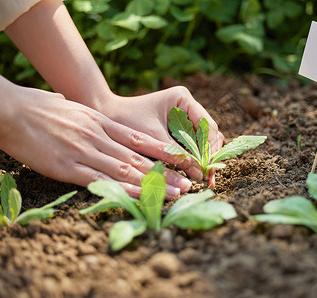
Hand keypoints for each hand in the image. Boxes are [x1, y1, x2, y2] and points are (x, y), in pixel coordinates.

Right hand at [0, 86, 192, 198]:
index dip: (163, 152)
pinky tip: (139, 198)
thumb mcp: (74, 107)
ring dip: (153, 184)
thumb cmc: (39, 107)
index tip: (182, 161)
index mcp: (101, 122)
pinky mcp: (67, 167)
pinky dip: (122, 190)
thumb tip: (99, 119)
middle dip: (166, 173)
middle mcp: (98, 137)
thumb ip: (90, 117)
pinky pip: (100, 181)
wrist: (11, 109)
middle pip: (139, 158)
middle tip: (188, 184)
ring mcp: (84, 152)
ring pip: (126, 170)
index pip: (139, 139)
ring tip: (175, 194)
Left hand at [96, 86, 223, 186]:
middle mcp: (186, 106)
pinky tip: (192, 172)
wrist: (105, 117)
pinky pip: (190, 144)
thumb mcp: (154, 139)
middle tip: (208, 179)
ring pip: (201, 140)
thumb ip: (178, 154)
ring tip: (202, 179)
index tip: (209, 170)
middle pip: (208, 134)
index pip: (208, 127)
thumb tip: (200, 174)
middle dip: (208, 156)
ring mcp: (183, 117)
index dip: (211, 150)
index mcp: (183, 99)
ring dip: (202, 158)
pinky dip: (191, 158)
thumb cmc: (126, 122)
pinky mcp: (176, 128)